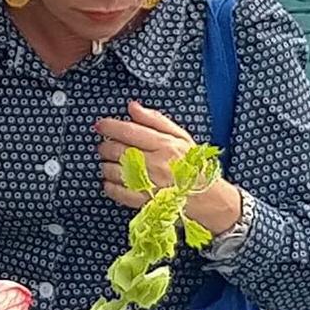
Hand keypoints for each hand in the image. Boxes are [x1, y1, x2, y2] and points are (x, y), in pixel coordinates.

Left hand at [95, 101, 241, 232]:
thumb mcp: (180, 137)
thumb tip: (133, 107)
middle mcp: (156, 164)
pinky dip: (109, 185)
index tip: (100, 125)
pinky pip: (118, 192)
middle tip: (106, 145)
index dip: (111, 126)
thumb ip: (155, 120)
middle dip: (106, 146)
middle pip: (118, 150)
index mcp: (164, 145)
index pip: (130, 131)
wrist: (208, 197)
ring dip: (106, 165)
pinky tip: (111, 181)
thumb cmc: (193, 165)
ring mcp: (150, 184)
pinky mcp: (145, 202)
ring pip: (114, 171)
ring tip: (110, 162)